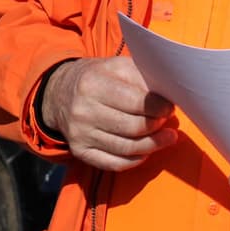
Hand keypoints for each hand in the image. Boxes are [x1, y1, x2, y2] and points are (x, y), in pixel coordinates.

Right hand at [40, 56, 178, 170]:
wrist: (59, 93)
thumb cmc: (97, 78)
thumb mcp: (115, 66)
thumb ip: (141, 77)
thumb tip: (170, 94)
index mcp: (93, 84)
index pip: (136, 102)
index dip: (159, 107)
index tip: (169, 107)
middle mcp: (83, 110)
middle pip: (133, 128)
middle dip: (157, 127)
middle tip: (168, 122)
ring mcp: (80, 134)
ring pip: (127, 148)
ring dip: (153, 145)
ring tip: (167, 137)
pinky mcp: (79, 151)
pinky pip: (114, 164)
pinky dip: (135, 160)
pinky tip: (146, 151)